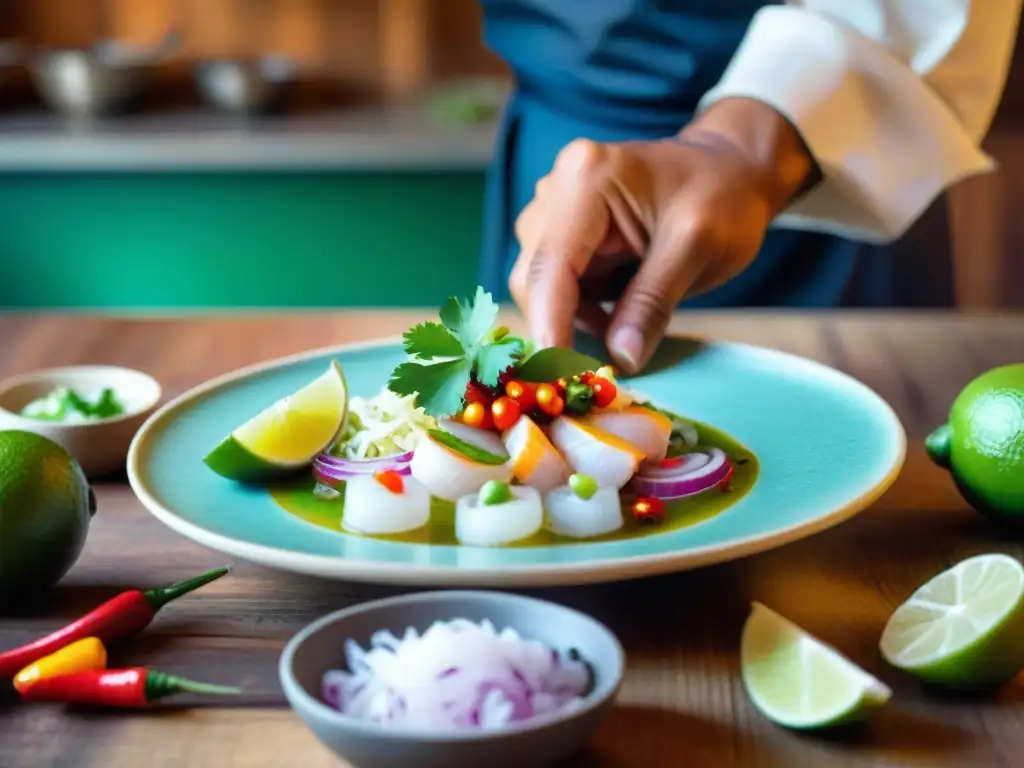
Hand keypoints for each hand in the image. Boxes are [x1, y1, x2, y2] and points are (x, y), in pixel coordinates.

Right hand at [509, 97, 816, 372]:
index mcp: (587, 180)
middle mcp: (557, 188)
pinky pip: (555, 281)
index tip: (561, 378)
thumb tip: (621, 359)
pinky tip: (616, 313)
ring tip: (623, 329)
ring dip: (570, 317)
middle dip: (559, 325)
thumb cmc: (723, 198)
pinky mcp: (563, 228)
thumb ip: (653, 303)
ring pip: (539, 283)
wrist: (731, 169)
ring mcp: (555, 207)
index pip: (551, 265)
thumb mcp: (699, 248)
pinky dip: (578, 308)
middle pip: (534, 276)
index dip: (550, 325)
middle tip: (599, 367)